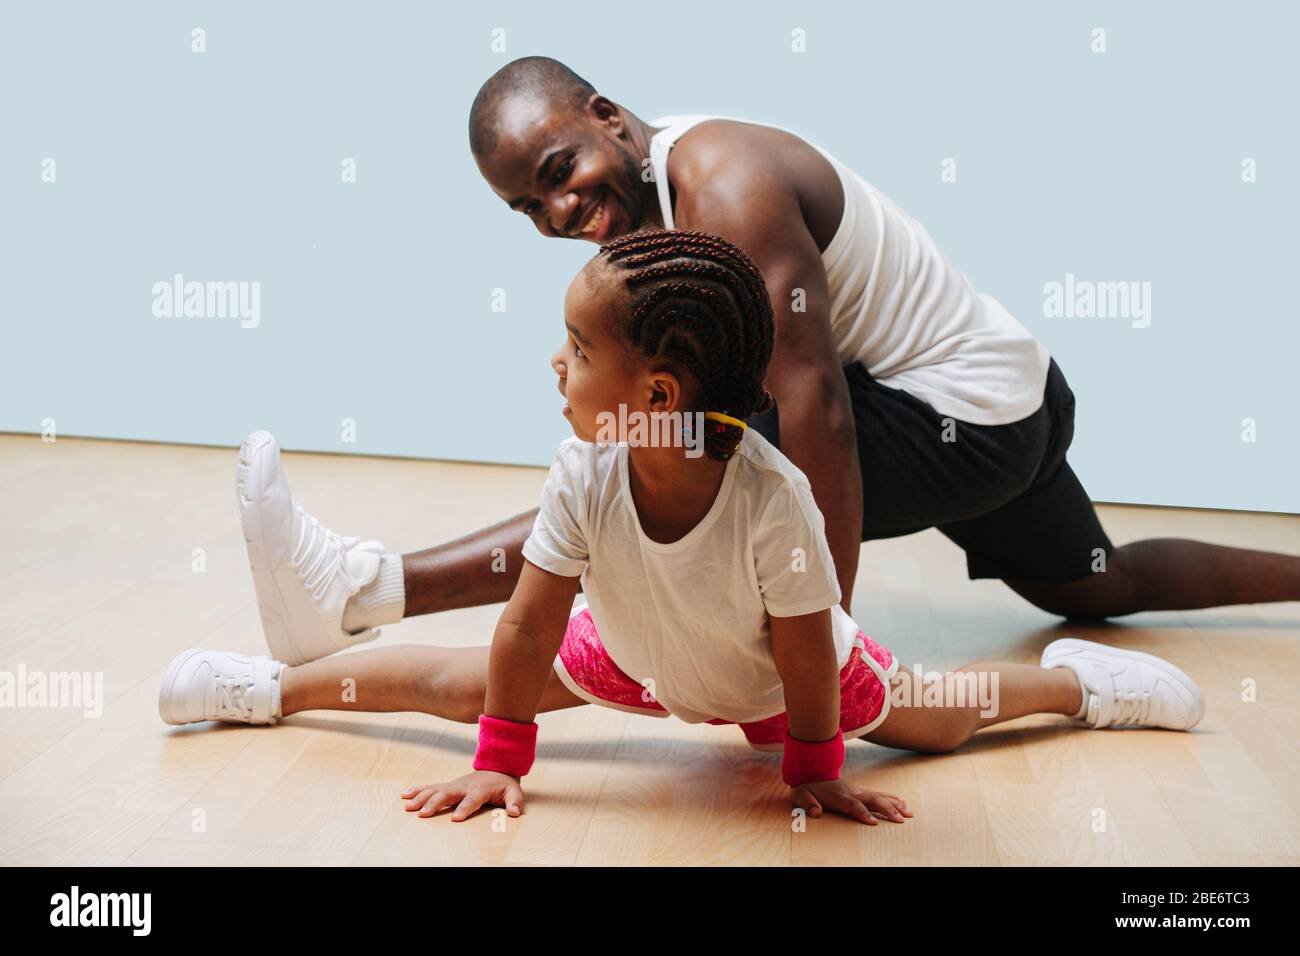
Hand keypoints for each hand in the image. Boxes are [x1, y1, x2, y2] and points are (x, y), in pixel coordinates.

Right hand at [401, 770, 524, 821]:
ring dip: (421, 797)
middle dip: (435, 804)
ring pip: (435, 790)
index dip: (464, 809)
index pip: (471, 800)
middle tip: (423, 814)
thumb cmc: (504, 783)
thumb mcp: (514, 791)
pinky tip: (404, 795)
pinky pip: (430, 787)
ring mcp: (454, 785)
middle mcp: (463, 786)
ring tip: (408, 807)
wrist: (496, 766)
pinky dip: (417, 790)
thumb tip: (515, 813)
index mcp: (480, 789)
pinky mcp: (447, 785)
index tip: (455, 819)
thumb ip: (515, 802)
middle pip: (447, 794)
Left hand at [790, 780, 911, 824]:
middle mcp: (851, 792)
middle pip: (872, 800)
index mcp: (838, 796)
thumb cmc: (805, 789)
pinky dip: (892, 798)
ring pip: (879, 796)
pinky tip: (903, 803)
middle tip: (901, 820)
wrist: (809, 772)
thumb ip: (807, 804)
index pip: (853, 806)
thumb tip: (817, 812)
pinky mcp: (860, 791)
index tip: (874, 823)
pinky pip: (878, 794)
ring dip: (894, 804)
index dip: (863, 814)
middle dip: (887, 810)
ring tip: (909, 813)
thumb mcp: (799, 796)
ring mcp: (857, 791)